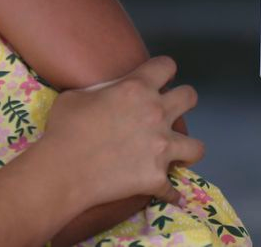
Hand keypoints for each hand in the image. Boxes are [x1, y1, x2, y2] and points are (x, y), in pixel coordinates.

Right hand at [41, 56, 202, 207]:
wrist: (64, 169)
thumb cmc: (65, 128)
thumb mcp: (77, 95)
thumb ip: (101, 90)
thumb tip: (105, 94)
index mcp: (136, 88)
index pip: (166, 66)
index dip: (164, 70)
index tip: (160, 79)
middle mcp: (156, 113)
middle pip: (190, 97)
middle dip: (184, 102)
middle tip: (170, 111)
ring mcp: (160, 147)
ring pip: (197, 146)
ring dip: (186, 149)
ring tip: (177, 154)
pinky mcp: (156, 177)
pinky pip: (173, 189)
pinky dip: (168, 192)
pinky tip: (165, 193)